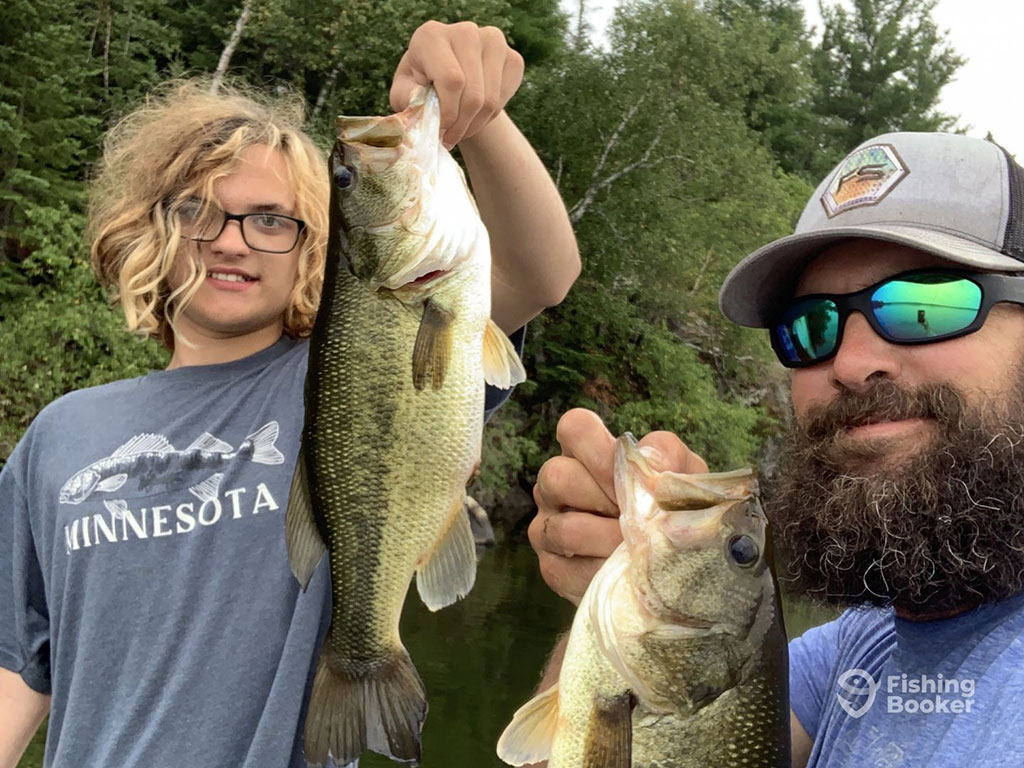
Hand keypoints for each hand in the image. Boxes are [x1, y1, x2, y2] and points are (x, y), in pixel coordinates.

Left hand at [390, 20, 523, 148]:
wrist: (447, 79)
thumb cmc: (421, 87)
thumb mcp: (405, 94)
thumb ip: (409, 101)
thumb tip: (424, 113)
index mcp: (432, 35)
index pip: (452, 80)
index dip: (447, 114)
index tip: (439, 130)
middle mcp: (465, 32)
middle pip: (473, 95)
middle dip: (460, 126)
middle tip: (450, 138)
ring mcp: (493, 41)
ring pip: (490, 101)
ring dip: (474, 125)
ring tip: (460, 131)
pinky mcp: (512, 57)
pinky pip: (504, 100)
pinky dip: (490, 117)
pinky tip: (475, 116)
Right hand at [528, 408, 708, 604]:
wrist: (674, 563)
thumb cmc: (671, 507)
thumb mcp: (681, 475)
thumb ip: (668, 455)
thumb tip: (649, 460)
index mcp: (584, 455)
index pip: (574, 428)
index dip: (597, 447)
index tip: (629, 472)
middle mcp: (556, 486)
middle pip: (558, 476)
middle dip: (604, 498)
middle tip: (638, 516)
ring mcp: (548, 526)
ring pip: (564, 528)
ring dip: (607, 541)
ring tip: (637, 547)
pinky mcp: (552, 567)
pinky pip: (567, 569)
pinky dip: (602, 572)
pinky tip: (624, 570)